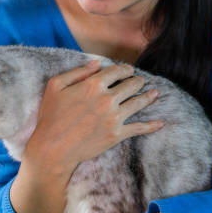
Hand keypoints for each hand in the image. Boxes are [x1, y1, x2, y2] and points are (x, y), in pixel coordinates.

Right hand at [25, 60, 162, 173]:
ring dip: (148, 96)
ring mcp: (114, 118)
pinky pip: (139, 128)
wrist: (53, 148)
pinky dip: (152, 126)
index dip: (124, 69)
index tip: (128, 70)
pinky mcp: (117, 135)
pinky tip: (161, 123)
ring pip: (138, 102)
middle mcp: (107, 99)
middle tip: (141, 81)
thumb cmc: (50, 117)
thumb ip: (77, 72)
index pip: (116, 71)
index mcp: (93, 85)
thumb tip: (96, 63)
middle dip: (138, 81)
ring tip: (155, 93)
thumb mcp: (56, 86)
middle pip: (130, 85)